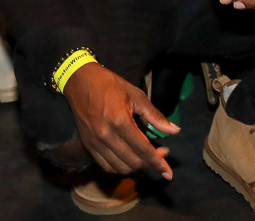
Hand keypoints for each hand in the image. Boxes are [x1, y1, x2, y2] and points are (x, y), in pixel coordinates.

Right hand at [62, 63, 179, 180]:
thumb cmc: (110, 85)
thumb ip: (155, 116)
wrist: (80, 81)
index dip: (158, 162)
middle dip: (150, 163)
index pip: (143, 149)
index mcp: (120, 121)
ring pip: (120, 167)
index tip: (168, 173)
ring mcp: (95, 142)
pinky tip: (129, 160)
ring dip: (136, 167)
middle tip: (161, 153)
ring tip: (146, 157)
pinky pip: (106, 166)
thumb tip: (174, 130)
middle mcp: (106, 135)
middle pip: (133, 162)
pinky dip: (120, 168)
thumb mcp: (136, 95)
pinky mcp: (88, 145)